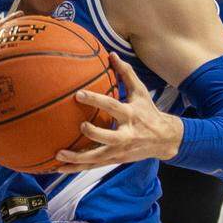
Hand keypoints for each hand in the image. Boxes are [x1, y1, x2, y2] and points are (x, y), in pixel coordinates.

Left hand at [55, 53, 183, 172]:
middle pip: (108, 137)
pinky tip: (58, 168)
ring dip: (77, 159)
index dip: (96, 100)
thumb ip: (126, 73)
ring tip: (58, 156)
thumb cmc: (148, 111)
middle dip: (93, 133)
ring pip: (97, 158)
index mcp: (130, 115)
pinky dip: (76, 168)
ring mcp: (119, 151)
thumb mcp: (141, 92)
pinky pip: (92, 166)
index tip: (78, 94)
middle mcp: (126, 135)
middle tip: (79, 126)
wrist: (165, 140)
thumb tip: (111, 53)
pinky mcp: (114, 160)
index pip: (112, 106)